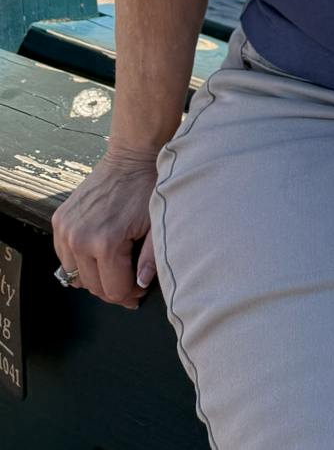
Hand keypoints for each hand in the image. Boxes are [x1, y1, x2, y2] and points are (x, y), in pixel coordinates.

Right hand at [51, 149, 160, 308]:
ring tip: (115, 266)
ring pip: (75, 275)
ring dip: (95, 276)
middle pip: (93, 286)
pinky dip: (79, 260)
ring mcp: (65, 229)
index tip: (139, 289)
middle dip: (114, 289)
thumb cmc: (147, 187)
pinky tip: (97, 253)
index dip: (130, 295)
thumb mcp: (157, 224)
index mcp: (105, 242)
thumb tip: (140, 284)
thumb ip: (151, 258)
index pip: (113, 290)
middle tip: (130, 281)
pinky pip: (64, 256)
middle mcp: (79, 239)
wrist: (132, 155)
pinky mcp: (59, 220)